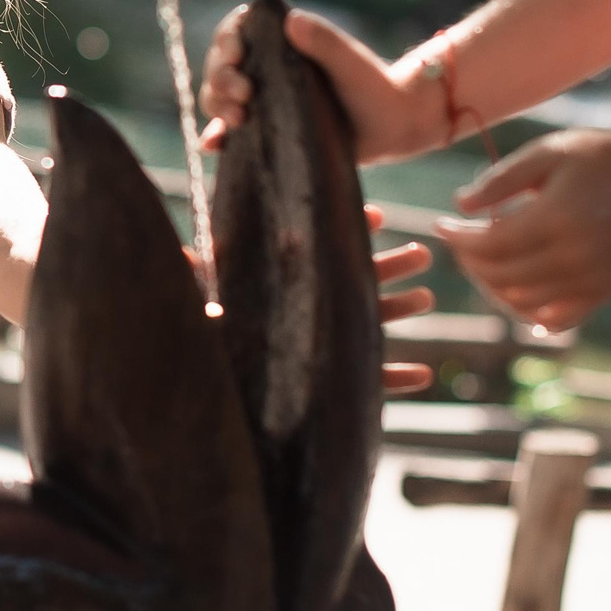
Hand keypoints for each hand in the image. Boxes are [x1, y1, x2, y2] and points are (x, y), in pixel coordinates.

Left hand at [187, 205, 437, 393]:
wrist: (221, 395)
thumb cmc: (214, 342)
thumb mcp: (208, 308)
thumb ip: (205, 281)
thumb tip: (184, 252)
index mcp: (291, 289)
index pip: (322, 255)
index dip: (347, 233)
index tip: (377, 215)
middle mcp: (315, 314)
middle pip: (358, 283)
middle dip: (391, 266)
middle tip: (423, 252)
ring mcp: (329, 347)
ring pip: (372, 324)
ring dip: (401, 311)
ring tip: (426, 298)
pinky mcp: (335, 386)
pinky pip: (374, 383)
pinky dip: (399, 380)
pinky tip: (424, 375)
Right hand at [198, 4, 438, 165]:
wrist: (391, 128)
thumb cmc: (374, 87)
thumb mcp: (351, 63)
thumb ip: (325, 41)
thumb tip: (291, 20)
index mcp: (278, 42)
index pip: (236, 31)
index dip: (226, 41)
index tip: (237, 55)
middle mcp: (263, 68)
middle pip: (220, 65)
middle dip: (221, 77)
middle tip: (243, 93)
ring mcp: (260, 100)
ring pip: (219, 96)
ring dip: (217, 104)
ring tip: (237, 118)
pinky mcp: (263, 130)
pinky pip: (229, 132)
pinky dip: (215, 136)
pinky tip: (212, 144)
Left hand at [434, 128, 610, 332]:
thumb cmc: (596, 156)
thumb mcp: (545, 153)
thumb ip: (500, 180)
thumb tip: (459, 205)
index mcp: (558, 220)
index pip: (490, 246)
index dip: (458, 239)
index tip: (441, 224)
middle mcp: (576, 258)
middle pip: (500, 277)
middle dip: (470, 261)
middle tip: (460, 240)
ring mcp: (592, 280)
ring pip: (522, 302)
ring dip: (492, 285)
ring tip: (482, 259)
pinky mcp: (603, 291)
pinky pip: (555, 319)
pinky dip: (528, 310)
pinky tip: (513, 289)